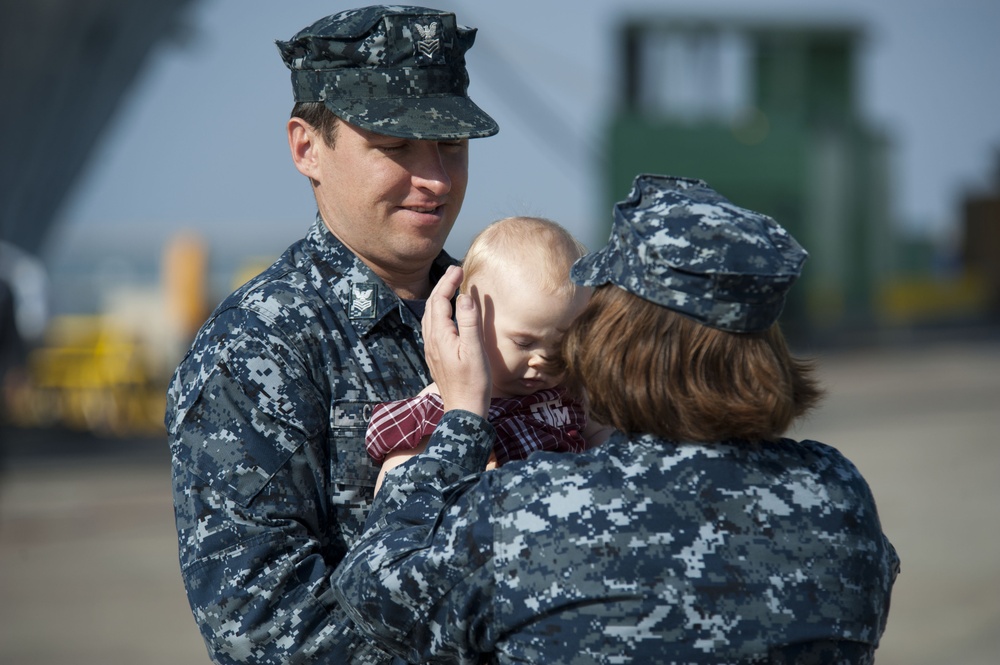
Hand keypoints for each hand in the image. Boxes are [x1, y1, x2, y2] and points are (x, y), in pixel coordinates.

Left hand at [422, 265, 490, 416]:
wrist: (464, 408)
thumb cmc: (473, 381)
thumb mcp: (475, 350)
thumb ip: (469, 321)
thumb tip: (465, 297)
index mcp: (440, 335)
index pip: (440, 300)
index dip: (448, 282)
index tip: (459, 269)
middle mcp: (431, 340)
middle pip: (432, 305)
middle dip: (442, 286)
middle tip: (455, 272)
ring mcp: (431, 348)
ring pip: (429, 316)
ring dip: (438, 298)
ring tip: (450, 287)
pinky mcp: (435, 356)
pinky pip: (432, 326)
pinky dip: (438, 312)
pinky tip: (446, 314)